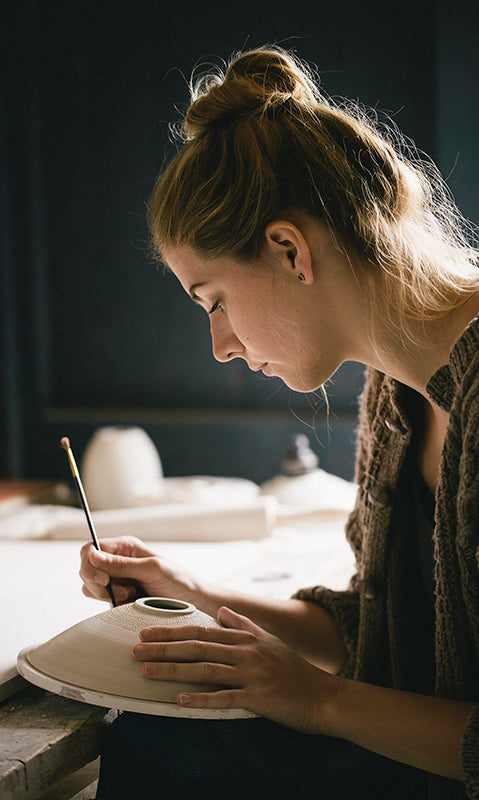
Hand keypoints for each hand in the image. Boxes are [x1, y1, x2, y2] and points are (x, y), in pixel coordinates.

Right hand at [79, 536, 203, 606]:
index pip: (90, 549)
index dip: (90, 564)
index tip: (104, 580)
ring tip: (131, 596)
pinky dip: (112, 604)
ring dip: (106, 595)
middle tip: (121, 593)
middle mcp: (118, 560)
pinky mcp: (119, 596)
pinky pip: (101, 601)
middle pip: (86, 569)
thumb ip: (122, 564)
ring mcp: (117, 579)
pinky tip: (131, 603)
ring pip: (90, 587)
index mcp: (125, 547)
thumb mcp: (152, 569)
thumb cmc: (178, 581)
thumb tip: (92, 556)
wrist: (193, 603)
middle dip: (98, 584)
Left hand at [130, 605, 339, 733]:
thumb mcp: (269, 640)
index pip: (200, 630)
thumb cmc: (295, 669)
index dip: (171, 630)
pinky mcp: (257, 696)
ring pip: (204, 669)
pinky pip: (224, 697)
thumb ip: (243, 624)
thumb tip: (221, 610)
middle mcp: (245, 652)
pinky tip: (179, 700)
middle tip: (134, 651)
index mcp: (245, 638)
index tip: (145, 631)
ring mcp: (251, 673)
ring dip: (172, 670)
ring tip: (146, 672)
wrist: (323, 695)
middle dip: (162, 648)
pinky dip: (200, 698)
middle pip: (196, 646)